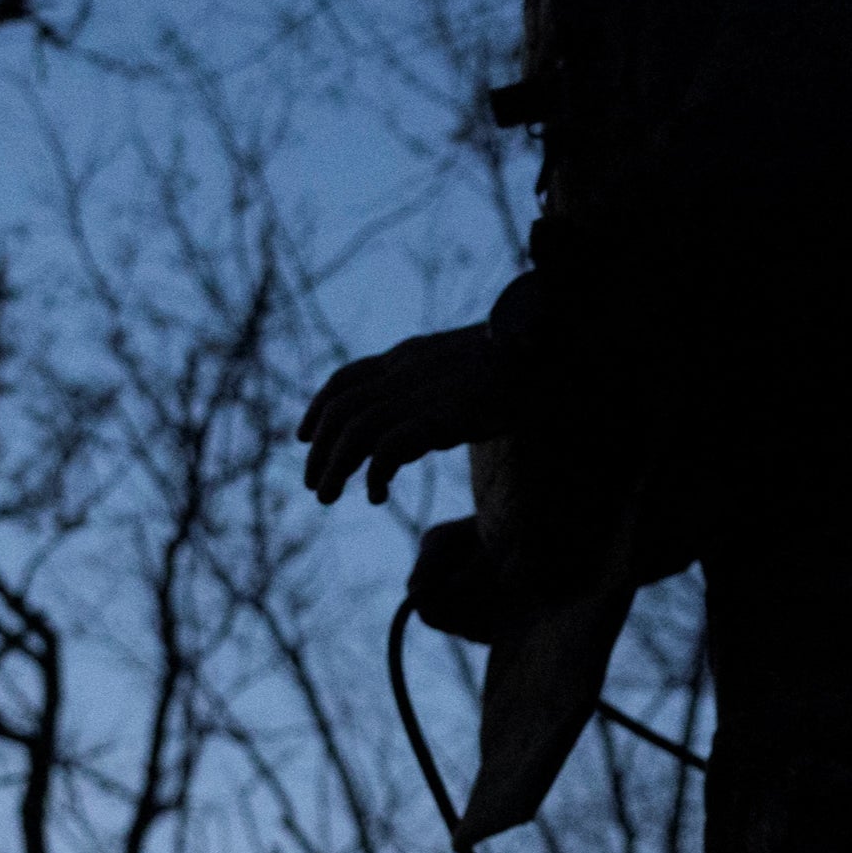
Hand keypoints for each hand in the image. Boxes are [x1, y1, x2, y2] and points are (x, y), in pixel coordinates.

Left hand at [299, 324, 505, 505]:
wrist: (549, 356)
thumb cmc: (517, 368)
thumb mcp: (461, 375)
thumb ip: (429, 397)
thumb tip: (403, 442)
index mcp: (410, 357)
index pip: (346, 379)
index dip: (317, 408)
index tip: (302, 437)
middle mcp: (408, 370)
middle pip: (343, 408)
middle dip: (320, 449)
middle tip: (314, 485)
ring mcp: (426, 391)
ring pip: (358, 429)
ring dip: (335, 466)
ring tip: (328, 496)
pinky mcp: (446, 415)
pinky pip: (392, 446)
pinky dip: (376, 473)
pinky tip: (377, 496)